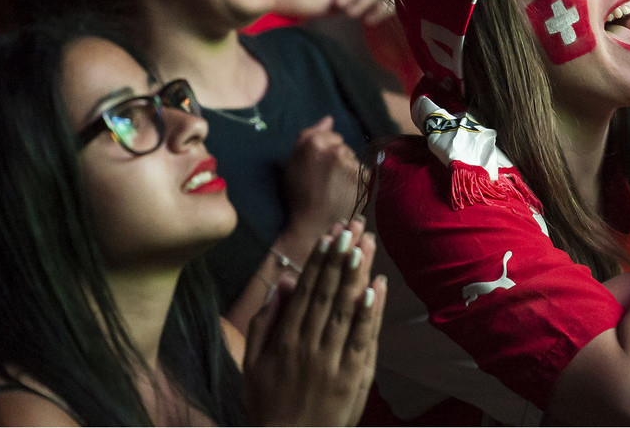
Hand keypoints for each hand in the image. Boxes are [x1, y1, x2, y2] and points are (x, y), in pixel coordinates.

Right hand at [244, 220, 386, 425]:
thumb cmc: (269, 403)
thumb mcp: (252, 363)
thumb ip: (264, 320)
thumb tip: (283, 282)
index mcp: (284, 338)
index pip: (306, 290)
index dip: (319, 260)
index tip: (330, 234)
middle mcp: (308, 344)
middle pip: (328, 292)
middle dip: (341, 256)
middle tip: (353, 227)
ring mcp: (332, 359)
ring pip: (347, 308)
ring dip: (357, 273)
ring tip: (366, 244)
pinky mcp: (353, 375)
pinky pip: (363, 337)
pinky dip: (371, 311)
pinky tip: (376, 286)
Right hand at [284, 116, 363, 237]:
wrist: (313, 225)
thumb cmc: (299, 194)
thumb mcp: (293, 162)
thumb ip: (308, 135)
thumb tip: (329, 119)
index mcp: (314, 143)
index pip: (332, 136)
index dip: (325, 151)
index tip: (319, 168)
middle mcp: (336, 150)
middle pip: (344, 148)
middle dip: (338, 160)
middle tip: (326, 181)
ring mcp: (352, 165)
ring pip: (354, 161)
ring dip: (348, 172)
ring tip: (336, 189)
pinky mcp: (365, 179)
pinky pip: (363, 175)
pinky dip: (358, 183)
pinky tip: (346, 195)